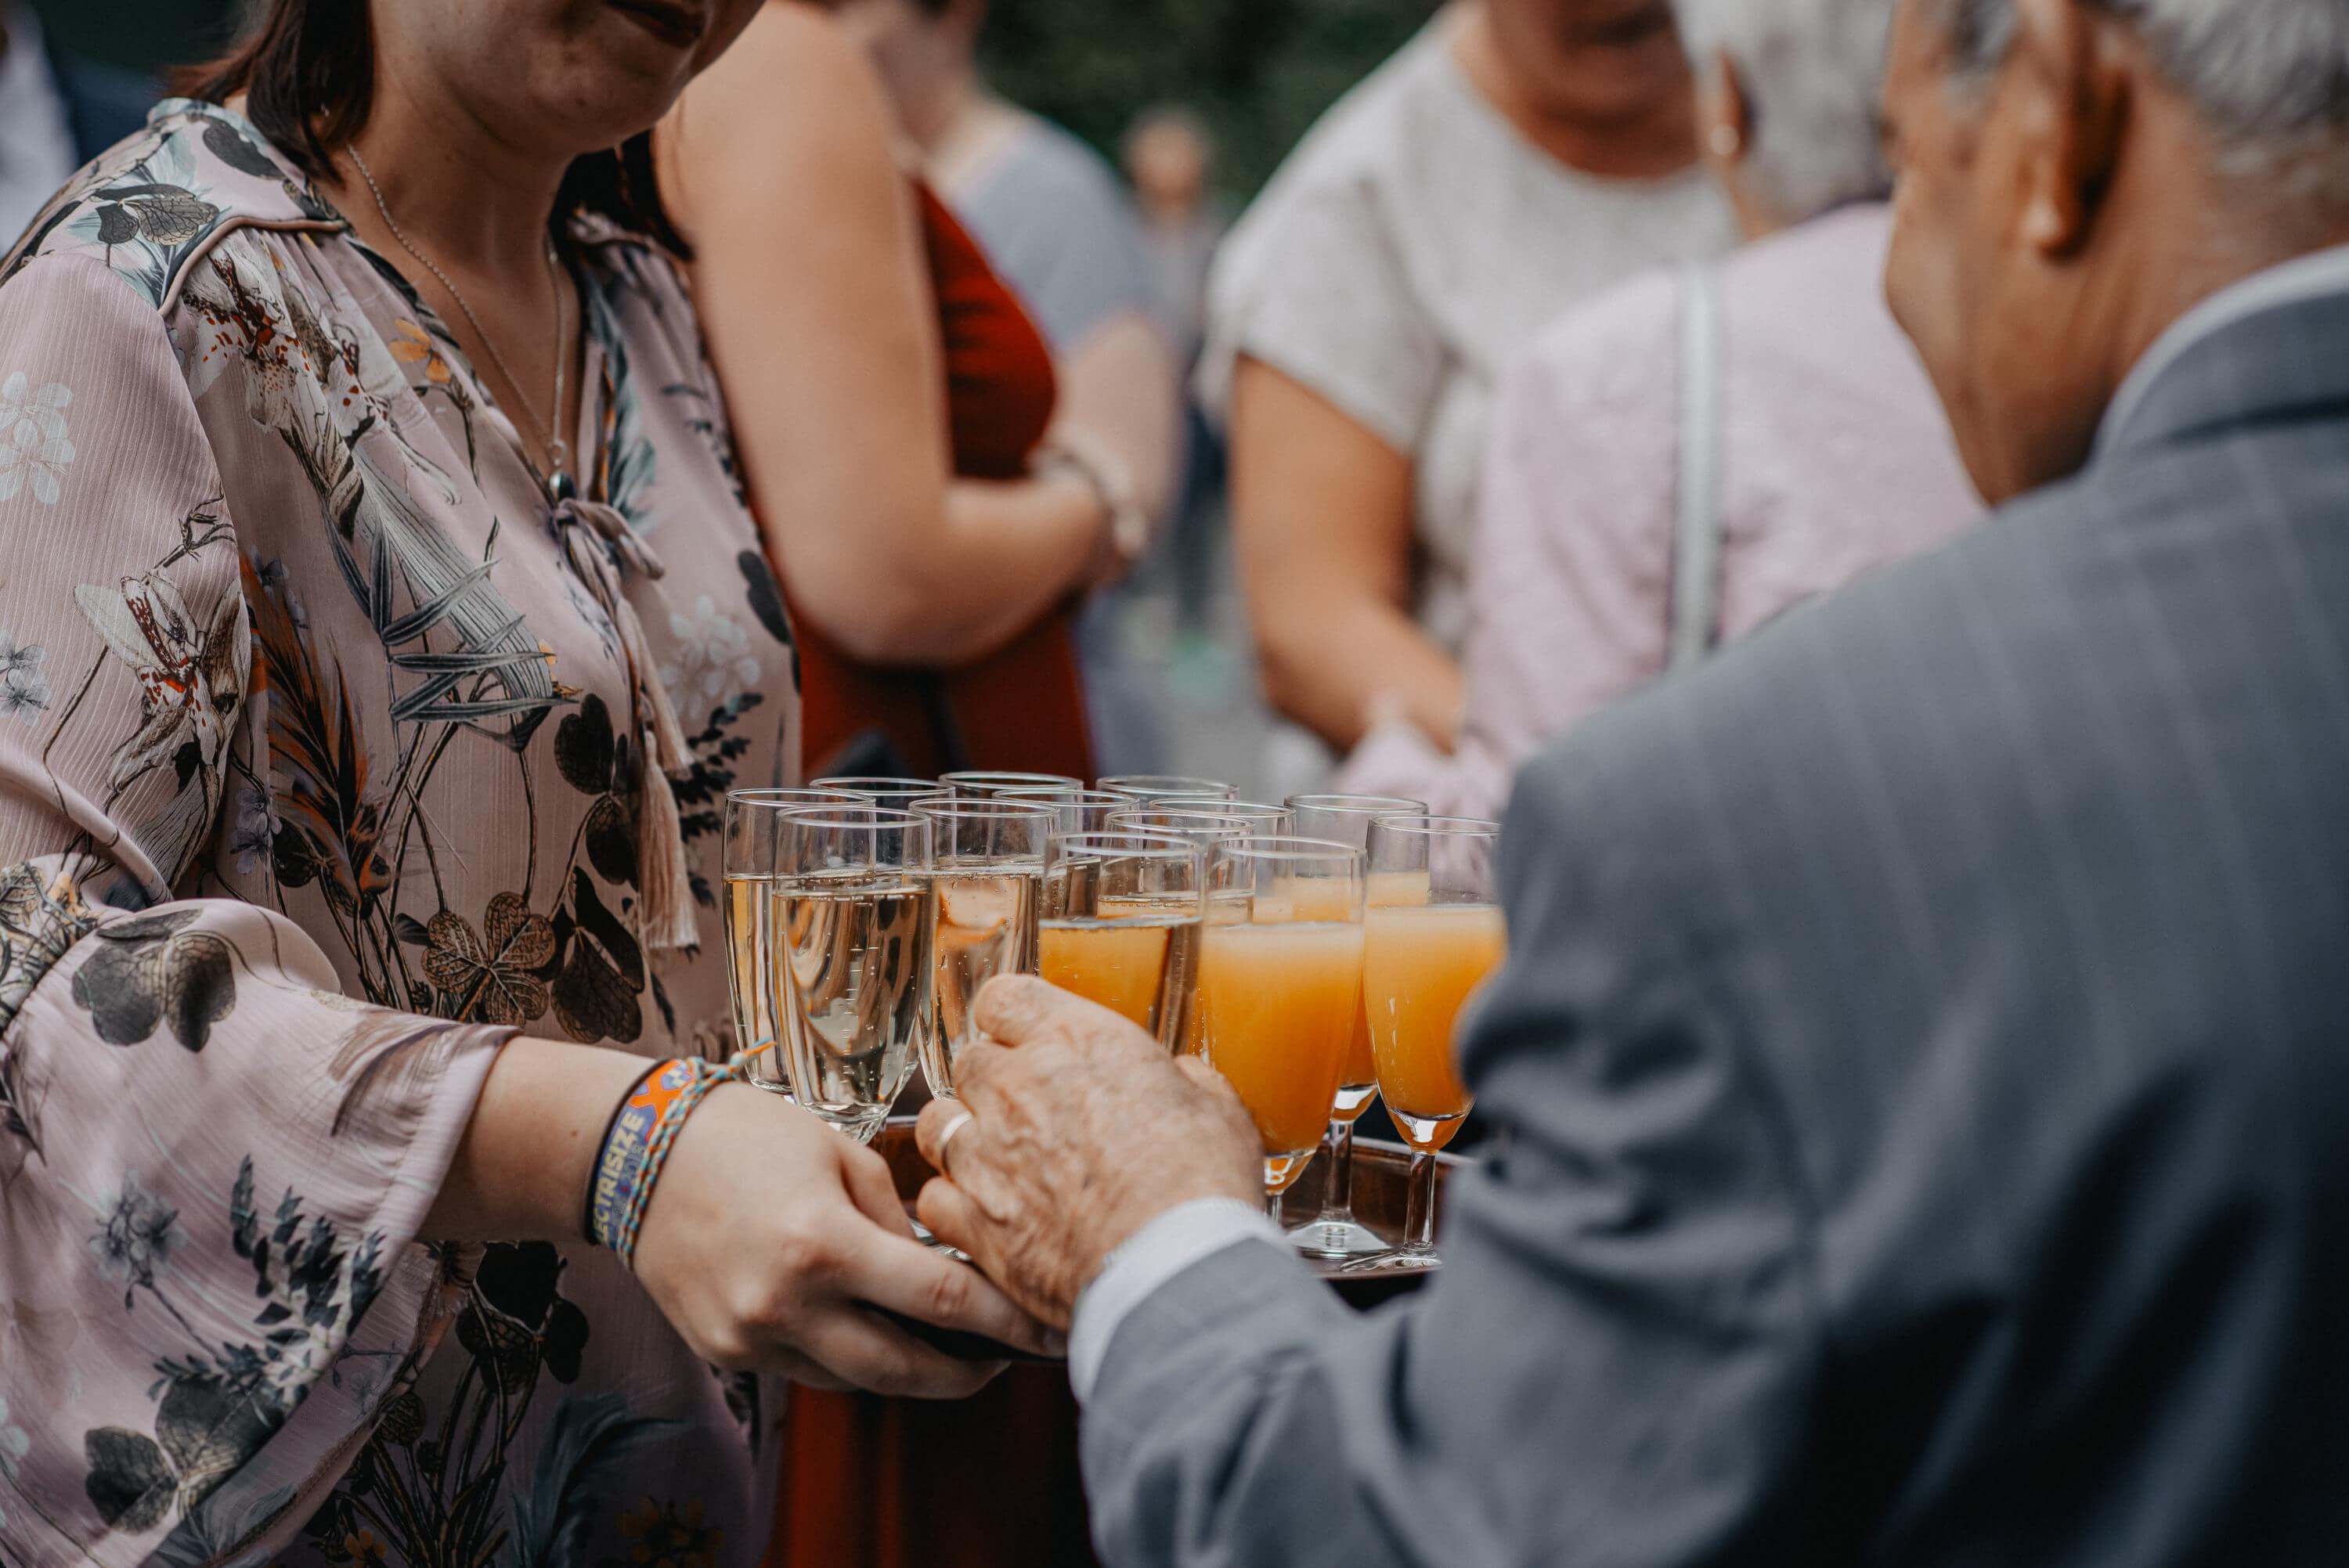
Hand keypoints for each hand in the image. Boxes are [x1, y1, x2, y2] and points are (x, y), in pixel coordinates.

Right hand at [631, 1084, 1061, 1396]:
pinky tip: (874, 1331)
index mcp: (824, 1245)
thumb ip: (894, 1217)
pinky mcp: (727, 1352)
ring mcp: (751, 1337)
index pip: (940, 1301)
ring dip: (908, 1370)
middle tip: (1009, 1361)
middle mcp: (786, 1305)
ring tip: (951, 1348)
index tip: (1046, 1328)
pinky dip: (850, 1359)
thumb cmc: (743, 1134)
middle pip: (904, 1371)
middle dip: (967, 1374)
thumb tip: (938, 1268)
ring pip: (856, 1381)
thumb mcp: (837, 1153)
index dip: (1004, 1323)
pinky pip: (809, 1372)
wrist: (632, 1155)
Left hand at [914, 976, 1261, 1329]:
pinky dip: (954, 1205)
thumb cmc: (1202, 1184)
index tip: (1026, 1036)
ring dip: (962, 1136)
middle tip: (1027, 1109)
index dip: (1012, 1018)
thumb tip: (1179, 1078)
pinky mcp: (975, 1221)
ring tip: (995, 1159)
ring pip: (937, 1123)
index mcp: (1076, 1042)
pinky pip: (934, 1199)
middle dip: (992, 1081)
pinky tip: (985, 1215)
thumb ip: (1181, 1079)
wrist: (1175, 1268)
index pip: (1005, 997)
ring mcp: (987, 1154)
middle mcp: (1018, 1087)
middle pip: (970, 1061)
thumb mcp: (1215, 1107)